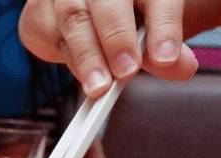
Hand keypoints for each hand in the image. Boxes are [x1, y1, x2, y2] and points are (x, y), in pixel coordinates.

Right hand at [18, 0, 198, 97]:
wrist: (83, 11)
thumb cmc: (121, 18)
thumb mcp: (148, 28)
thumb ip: (163, 49)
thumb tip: (181, 68)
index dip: (163, 26)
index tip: (165, 58)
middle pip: (105, 3)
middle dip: (116, 40)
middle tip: (126, 73)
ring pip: (72, 19)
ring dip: (86, 57)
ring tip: (99, 86)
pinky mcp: (38, 10)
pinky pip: (47, 32)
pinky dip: (65, 57)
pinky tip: (81, 73)